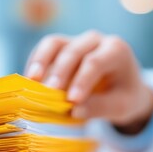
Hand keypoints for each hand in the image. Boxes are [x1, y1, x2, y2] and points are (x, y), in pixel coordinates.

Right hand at [24, 30, 152, 133]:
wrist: (123, 87)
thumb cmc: (124, 96)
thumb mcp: (121, 107)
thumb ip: (100, 108)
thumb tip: (74, 111)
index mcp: (116, 51)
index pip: (95, 62)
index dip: (82, 80)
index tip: (72, 100)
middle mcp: (96, 40)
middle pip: (74, 50)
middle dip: (60, 72)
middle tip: (49, 92)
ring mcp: (77, 41)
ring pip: (55, 43)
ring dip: (41, 61)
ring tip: (32, 80)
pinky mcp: (62, 47)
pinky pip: (45, 49)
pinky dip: (36, 63)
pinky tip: (29, 80)